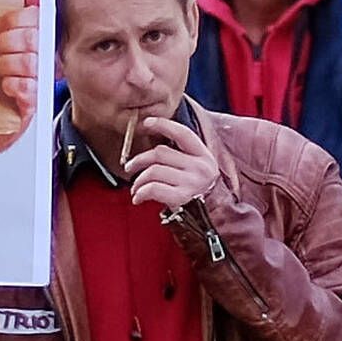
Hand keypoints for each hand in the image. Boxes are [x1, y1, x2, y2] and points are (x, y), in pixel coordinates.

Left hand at [0, 0, 42, 155]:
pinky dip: (13, 84)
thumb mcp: (7, 39)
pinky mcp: (35, 102)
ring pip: (30, 61)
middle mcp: (47, 56)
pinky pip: (28, 88)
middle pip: (33, 37)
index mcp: (44, 36)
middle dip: (7, 41)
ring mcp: (42, 78)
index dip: (15, 19)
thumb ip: (21, 14)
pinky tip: (6, 85)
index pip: (38, 16)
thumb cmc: (0, 73)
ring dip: (7, 64)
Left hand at [118, 97, 225, 224]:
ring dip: (138, 180)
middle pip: (160, 153)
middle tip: (130, 167)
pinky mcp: (182, 197)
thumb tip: (152, 148)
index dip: (163, 125)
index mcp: (203, 155)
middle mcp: (200, 167)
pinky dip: (141, 192)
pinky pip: (153, 188)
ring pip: (153, 171)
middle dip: (139, 160)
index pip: (182, 133)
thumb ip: (181, 156)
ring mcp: (192, 182)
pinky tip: (138, 197)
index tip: (147, 122)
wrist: (211, 217)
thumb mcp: (197, 169)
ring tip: (135, 187)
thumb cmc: (199, 192)